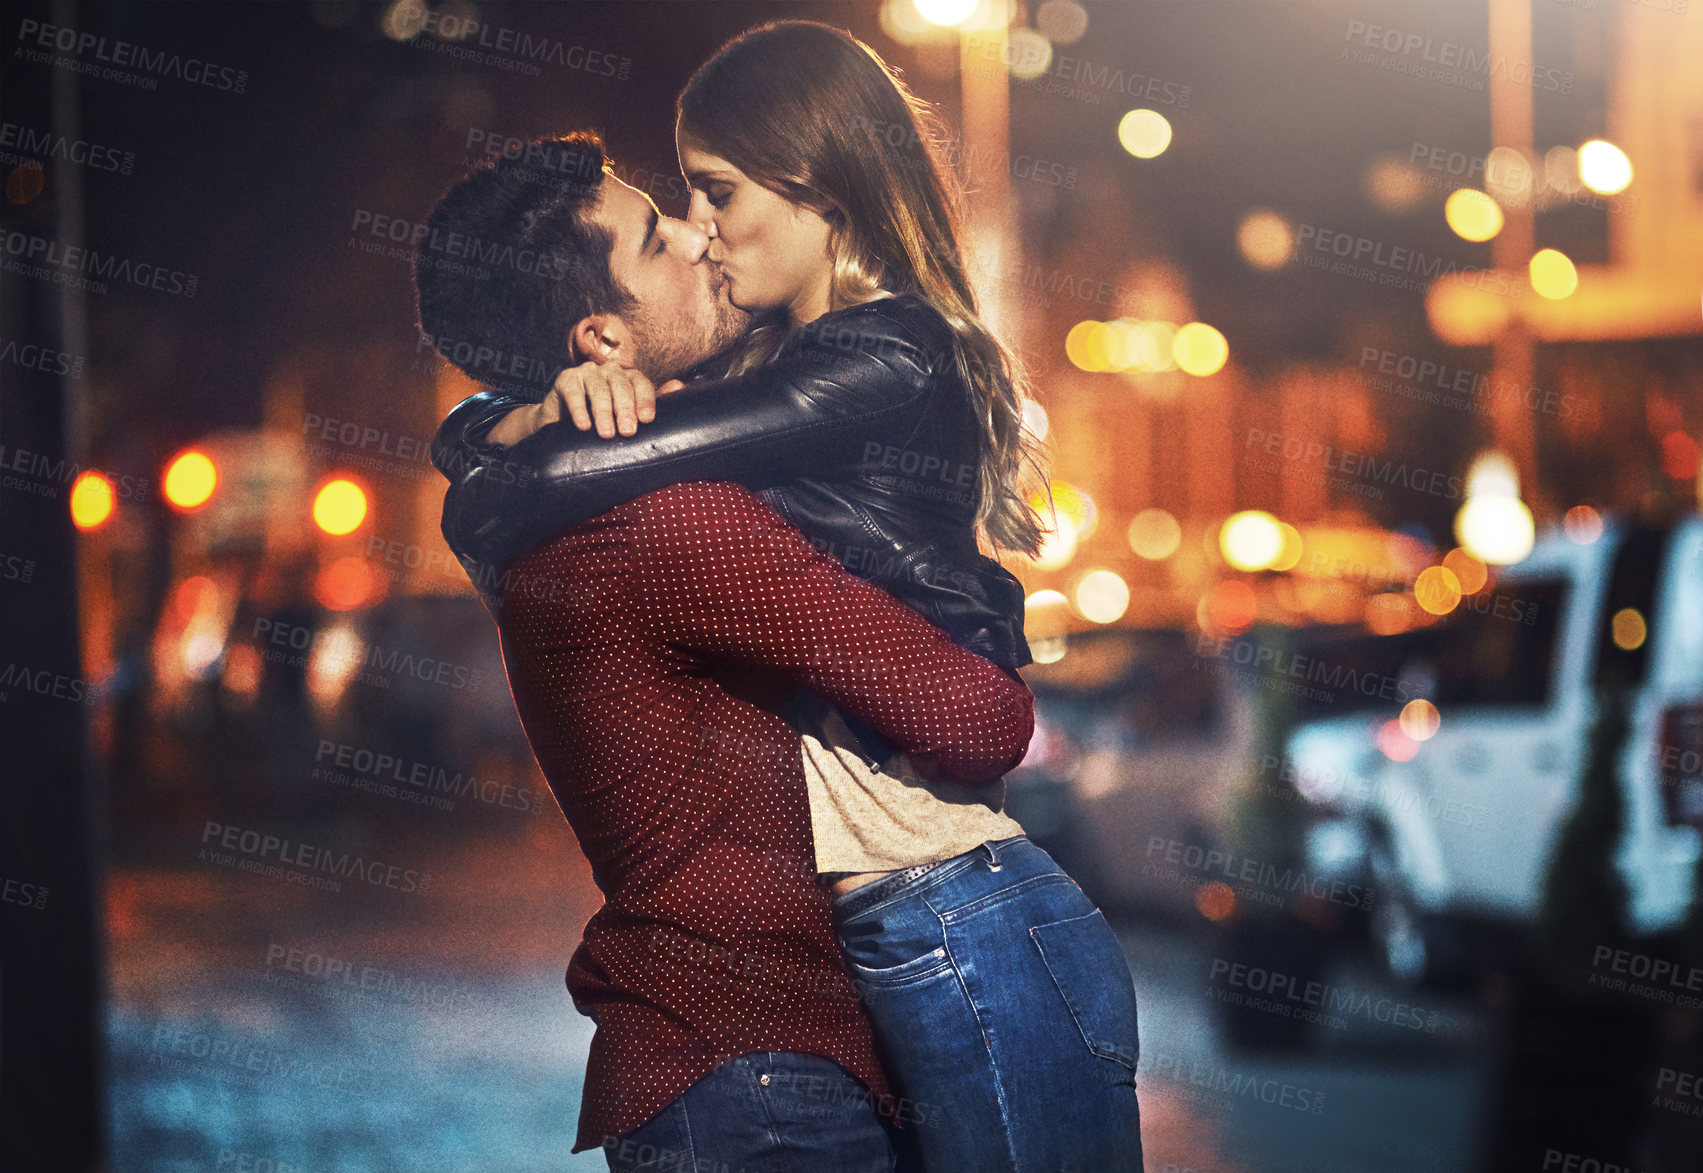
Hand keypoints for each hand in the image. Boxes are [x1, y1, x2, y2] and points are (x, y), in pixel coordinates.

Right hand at [481, 362, 685, 445]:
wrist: (563, 424)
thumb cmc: (601, 420)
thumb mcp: (628, 414)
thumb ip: (652, 401)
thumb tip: (680, 386)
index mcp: (628, 378)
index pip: (640, 382)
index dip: (645, 399)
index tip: (647, 420)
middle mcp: (609, 370)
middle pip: (621, 384)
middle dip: (625, 409)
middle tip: (628, 432)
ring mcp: (587, 372)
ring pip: (598, 387)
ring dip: (603, 411)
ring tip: (607, 434)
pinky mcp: (565, 379)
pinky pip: (573, 391)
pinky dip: (578, 409)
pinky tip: (583, 425)